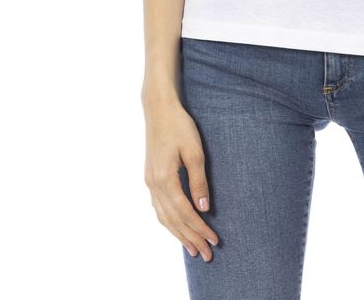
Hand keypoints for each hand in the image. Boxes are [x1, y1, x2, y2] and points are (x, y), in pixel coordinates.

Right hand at [143, 98, 218, 261]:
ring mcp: (149, 182)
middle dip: (190, 238)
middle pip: (173, 220)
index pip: (185, 212)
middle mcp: (153, 184)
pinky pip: (159, 207)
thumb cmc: (179, 126)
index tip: (213, 240)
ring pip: (163, 217)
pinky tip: (176, 227)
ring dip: (178, 234)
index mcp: (164, 179)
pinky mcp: (150, 177)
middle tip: (206, 254)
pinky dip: (169, 222)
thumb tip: (204, 208)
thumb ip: (199, 180)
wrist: (158, 109)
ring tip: (192, 248)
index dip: (200, 228)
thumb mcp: (194, 151)